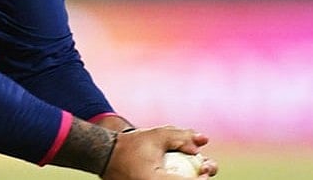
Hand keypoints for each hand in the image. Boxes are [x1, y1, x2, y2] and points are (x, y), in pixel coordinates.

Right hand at [102, 126, 217, 178]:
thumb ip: (182, 137)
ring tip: (196, 172)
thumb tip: (203, 141)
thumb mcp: (157, 136)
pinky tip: (183, 173)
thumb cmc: (132, 145)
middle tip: (205, 171)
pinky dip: (175, 178)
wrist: (106, 156)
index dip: (203, 178)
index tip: (206, 169)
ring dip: (187, 179)